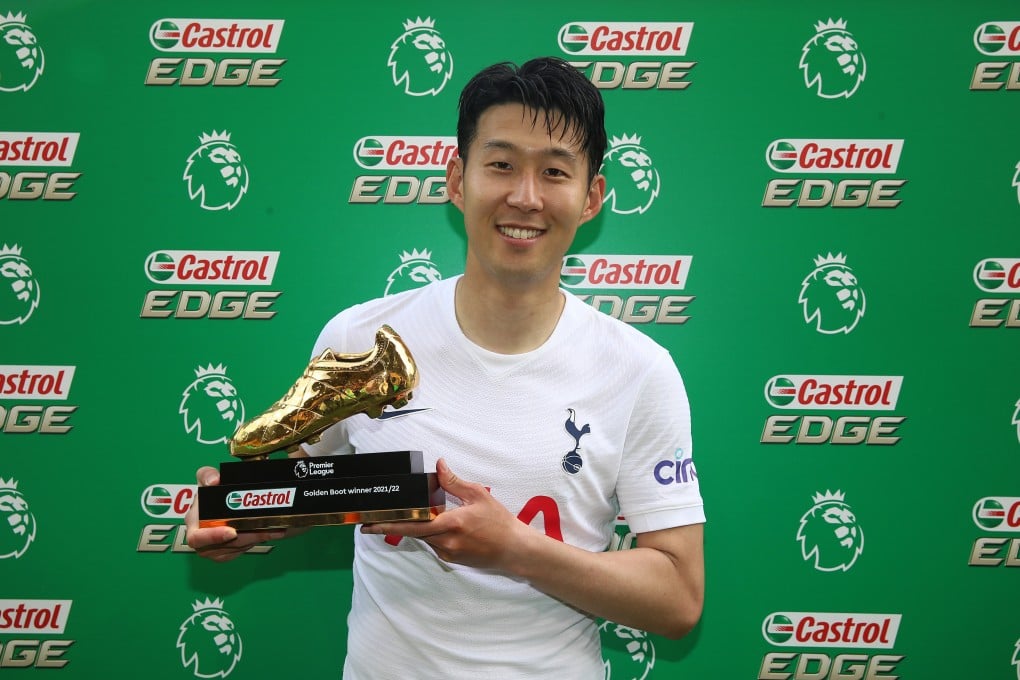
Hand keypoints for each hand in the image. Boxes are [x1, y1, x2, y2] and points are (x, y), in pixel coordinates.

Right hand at [185, 465, 285, 561]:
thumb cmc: (208, 492)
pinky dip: (258, 541)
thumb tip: (214, 480)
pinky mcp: (227, 552)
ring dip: (256, 539)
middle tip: (264, 528)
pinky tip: (271, 532)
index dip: (214, 537)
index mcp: (193, 523)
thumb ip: (206, 475)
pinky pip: (242, 550)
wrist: (218, 501)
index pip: (196, 538)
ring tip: (275, 529)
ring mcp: (214, 548)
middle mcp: (202, 540)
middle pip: (223, 546)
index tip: (232, 532)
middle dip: (246, 537)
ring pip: (236, 549)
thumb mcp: (204, 478)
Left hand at [361, 458, 531, 570]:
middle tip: (372, 521)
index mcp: (450, 523)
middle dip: (395, 525)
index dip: (388, 525)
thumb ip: (454, 481)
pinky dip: (431, 533)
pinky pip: (433, 544)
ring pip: (423, 538)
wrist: (514, 550)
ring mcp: (447, 553)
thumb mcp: (478, 495)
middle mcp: (445, 542)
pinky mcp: (451, 560)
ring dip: (417, 526)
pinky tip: (441, 525)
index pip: (412, 525)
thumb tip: (439, 464)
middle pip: (413, 532)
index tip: (368, 525)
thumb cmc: (499, 521)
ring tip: (415, 514)